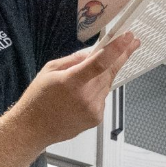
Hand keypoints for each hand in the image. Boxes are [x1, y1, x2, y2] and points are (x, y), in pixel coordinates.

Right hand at [15, 33, 140, 147]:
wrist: (33, 129)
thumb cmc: (38, 98)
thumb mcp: (50, 70)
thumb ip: (74, 60)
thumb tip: (94, 52)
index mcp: (71, 82)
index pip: (100, 63)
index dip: (117, 49)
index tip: (128, 37)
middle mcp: (85, 97)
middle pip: (110, 71)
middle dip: (122, 56)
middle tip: (132, 42)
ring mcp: (93, 109)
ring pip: (107, 83)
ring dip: (105, 74)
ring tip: (89, 74)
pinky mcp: (96, 118)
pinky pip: (103, 96)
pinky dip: (98, 89)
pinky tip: (83, 93)